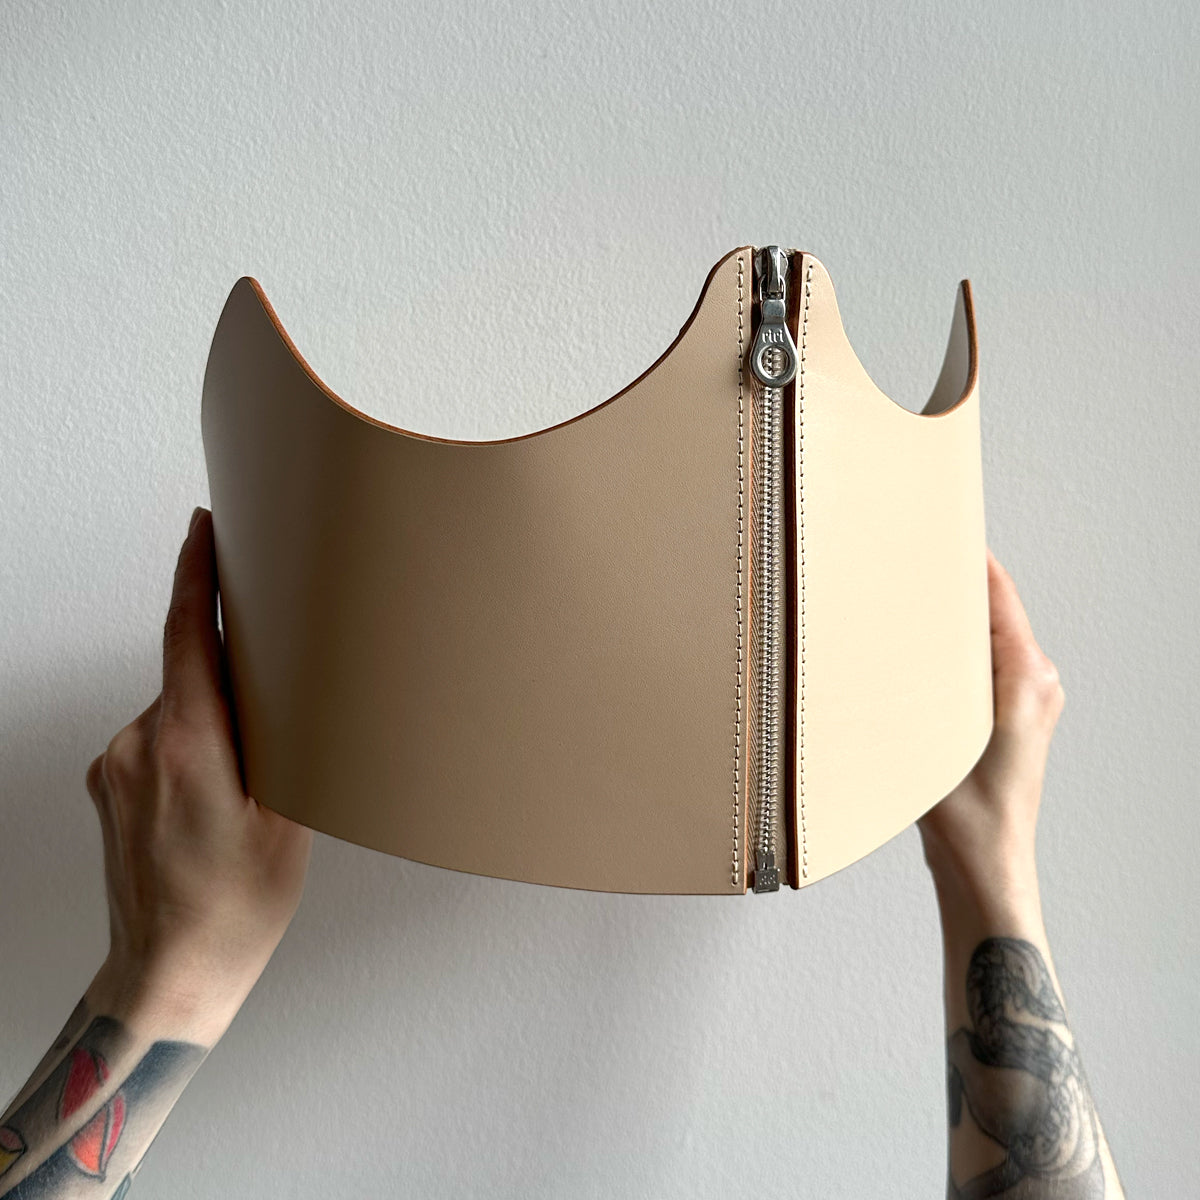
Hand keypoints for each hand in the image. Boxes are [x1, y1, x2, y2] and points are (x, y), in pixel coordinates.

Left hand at [83, 507, 312, 1031]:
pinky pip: (159, 737)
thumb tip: (282, 684)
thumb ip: (279, 737)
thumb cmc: (236, 904)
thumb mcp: (288, 814)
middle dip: (234, 676)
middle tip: (276, 720)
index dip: (197, 573)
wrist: (168, 973)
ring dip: (215, 722)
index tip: (204, 527)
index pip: (188, 634)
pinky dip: (192, 746)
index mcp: (187, 745)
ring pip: (178, 708)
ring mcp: (116, 766)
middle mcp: (138, 744)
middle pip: (191, 672)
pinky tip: (218, 798)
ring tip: (249, 785)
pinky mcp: (108, 784)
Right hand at [916, 547, 1065, 888]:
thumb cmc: (965, 815)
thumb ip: (924, 677)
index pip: (997, 593)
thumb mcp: (934, 734)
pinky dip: (952, 649)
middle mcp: (1036, 681)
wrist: (984, 866)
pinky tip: (917, 652)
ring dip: (948, 620)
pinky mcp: (1008, 715)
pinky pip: (981, 662)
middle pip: (990, 609)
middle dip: (949, 585)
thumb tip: (899, 627)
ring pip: (983, 636)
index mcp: (1027, 677)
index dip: (968, 557)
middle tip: (906, 561)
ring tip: (906, 603)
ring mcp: (1026, 698)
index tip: (938, 527)